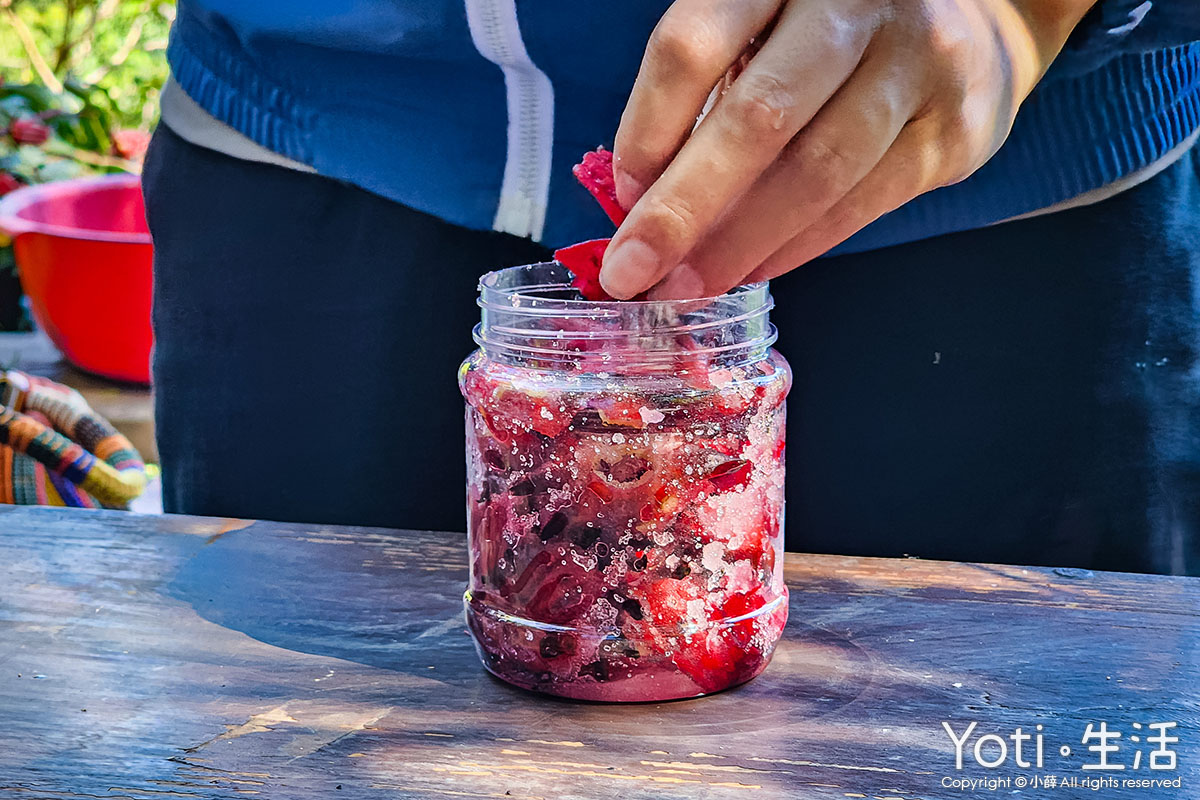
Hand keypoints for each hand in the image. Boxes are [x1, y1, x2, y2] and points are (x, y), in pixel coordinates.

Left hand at [600, 0, 1095, 299]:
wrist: (971, 18)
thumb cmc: (831, 29)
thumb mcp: (764, 26)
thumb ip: (708, 90)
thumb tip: (642, 197)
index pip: (694, 45)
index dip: (647, 128)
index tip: (620, 196)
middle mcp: (855, 4)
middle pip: (757, 119)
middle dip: (683, 209)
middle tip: (634, 272)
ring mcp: (917, 61)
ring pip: (814, 173)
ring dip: (738, 244)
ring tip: (687, 285)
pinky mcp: (954, 128)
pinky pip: (859, 204)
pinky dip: (796, 247)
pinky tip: (753, 269)